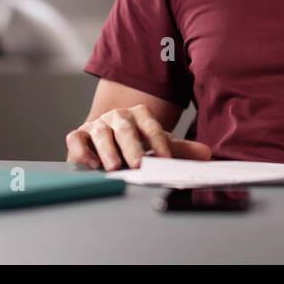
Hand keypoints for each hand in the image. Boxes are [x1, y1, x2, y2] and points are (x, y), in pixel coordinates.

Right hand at [65, 104, 210, 170]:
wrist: (106, 144)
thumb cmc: (135, 145)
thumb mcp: (157, 146)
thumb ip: (180, 150)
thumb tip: (207, 153)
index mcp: (140, 116)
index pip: (152, 128)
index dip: (159, 143)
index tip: (166, 160)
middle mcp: (118, 116)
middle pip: (126, 129)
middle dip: (132, 147)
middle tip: (139, 164)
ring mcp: (97, 124)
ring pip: (102, 133)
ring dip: (108, 150)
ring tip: (114, 167)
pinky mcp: (79, 135)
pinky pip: (76, 139)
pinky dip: (82, 150)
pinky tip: (90, 163)